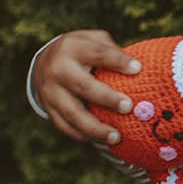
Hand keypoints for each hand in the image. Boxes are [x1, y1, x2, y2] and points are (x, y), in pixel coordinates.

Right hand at [32, 29, 140, 143]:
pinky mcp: (49, 110)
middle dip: (106, 98)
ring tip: (116, 137)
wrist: (43, 64)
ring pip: (73, 113)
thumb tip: (139, 69)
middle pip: (83, 85)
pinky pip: (66, 127)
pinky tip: (102, 142)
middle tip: (128, 107)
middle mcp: (58, 69)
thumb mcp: (92, 41)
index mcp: (72, 48)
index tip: (138, 69)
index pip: (97, 53)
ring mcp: (50, 92)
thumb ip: (112, 51)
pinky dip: (84, 136)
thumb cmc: (81, 53)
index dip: (117, 61)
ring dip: (95, 128)